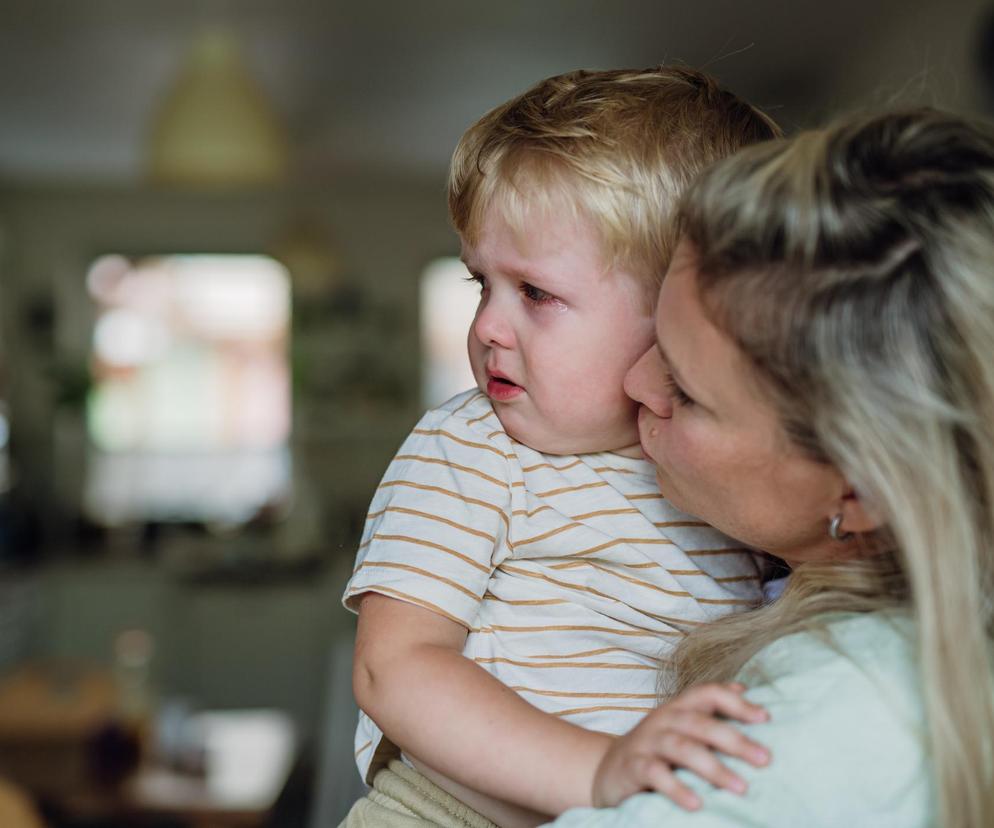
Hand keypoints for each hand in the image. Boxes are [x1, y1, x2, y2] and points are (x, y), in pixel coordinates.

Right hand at [591, 682, 769, 810]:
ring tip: (739, 787)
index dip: (736, 702)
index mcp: (678, 708)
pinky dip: (677, 788)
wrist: (606, 768)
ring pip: (681, 748)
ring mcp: (646, 742)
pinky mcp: (632, 766)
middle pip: (699, 723)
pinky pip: (655, 773)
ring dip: (713, 767)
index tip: (765, 718)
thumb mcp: (680, 726)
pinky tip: (697, 803)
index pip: (707, 692)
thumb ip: (709, 710)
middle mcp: (663, 719)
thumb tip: (743, 688)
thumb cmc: (655, 748)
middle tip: (764, 759)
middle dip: (734, 740)